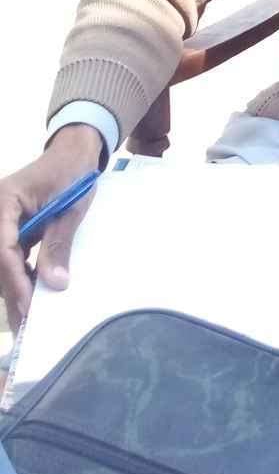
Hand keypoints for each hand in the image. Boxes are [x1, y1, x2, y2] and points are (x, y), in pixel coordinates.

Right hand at [0, 125, 102, 330]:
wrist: (76, 152)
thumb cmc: (73, 172)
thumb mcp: (70, 208)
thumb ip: (58, 244)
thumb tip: (54, 284)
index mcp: (3, 200)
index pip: (2, 246)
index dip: (14, 278)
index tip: (27, 305)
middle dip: (12, 289)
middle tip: (25, 322)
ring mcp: (2, 220)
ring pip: (3, 260)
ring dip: (15, 286)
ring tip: (28, 316)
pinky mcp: (11, 228)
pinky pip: (11, 255)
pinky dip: (21, 274)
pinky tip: (32, 293)